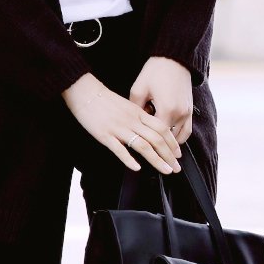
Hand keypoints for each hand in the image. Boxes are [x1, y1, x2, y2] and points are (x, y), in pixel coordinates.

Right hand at [62, 73, 181, 173]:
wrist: (85, 93)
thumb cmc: (106, 101)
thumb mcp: (128, 106)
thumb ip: (140, 118)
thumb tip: (151, 131)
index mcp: (139, 113)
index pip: (162, 129)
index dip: (172, 143)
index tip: (178, 154)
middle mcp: (132, 121)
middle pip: (157, 139)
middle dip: (169, 155)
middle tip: (176, 168)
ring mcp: (119, 128)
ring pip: (143, 146)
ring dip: (156, 160)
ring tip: (165, 170)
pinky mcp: (105, 135)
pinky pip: (119, 149)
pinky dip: (129, 159)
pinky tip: (137, 168)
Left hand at [130, 56, 193, 142]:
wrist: (174, 59)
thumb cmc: (154, 72)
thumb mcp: (139, 89)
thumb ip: (135, 110)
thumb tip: (132, 125)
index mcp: (167, 110)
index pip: (156, 137)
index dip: (146, 142)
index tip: (138, 146)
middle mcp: (180, 114)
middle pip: (168, 140)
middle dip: (158, 145)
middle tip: (148, 150)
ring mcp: (187, 113)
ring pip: (179, 138)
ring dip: (169, 142)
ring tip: (159, 147)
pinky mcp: (190, 110)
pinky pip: (186, 131)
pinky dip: (178, 136)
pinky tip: (168, 137)